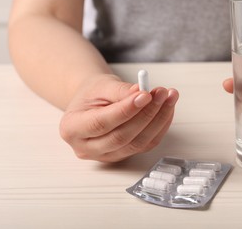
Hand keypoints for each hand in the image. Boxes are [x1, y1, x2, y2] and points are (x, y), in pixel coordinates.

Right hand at [59, 74, 178, 161]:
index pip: (101, 124)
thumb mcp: (100, 85)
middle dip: (146, 114)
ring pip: (138, 143)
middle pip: (122, 137)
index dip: (126, 110)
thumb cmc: (93, 94)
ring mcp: (107, 156)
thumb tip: (142, 93)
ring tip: (169, 97)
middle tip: (161, 93)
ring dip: (158, 120)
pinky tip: (167, 108)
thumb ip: (120, 90)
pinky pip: (147, 144)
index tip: (145, 94)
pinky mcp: (124, 155)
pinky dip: (161, 126)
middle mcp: (87, 148)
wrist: (93, 104)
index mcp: (72, 129)